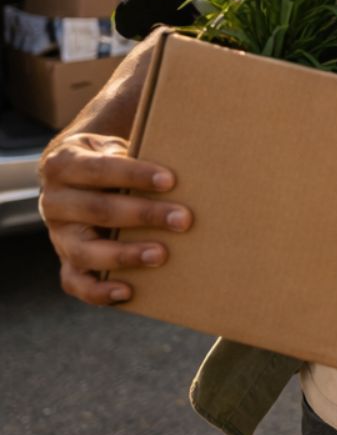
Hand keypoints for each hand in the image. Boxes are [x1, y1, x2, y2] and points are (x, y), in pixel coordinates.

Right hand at [38, 132, 191, 305]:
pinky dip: (97, 292)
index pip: (100, 169)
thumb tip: (179, 146)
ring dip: (124, 255)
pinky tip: (128, 292)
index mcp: (64, 164)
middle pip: (98, 210)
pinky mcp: (65, 260)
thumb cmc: (108, 157)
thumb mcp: (111, 142)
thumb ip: (133, 145)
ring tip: (161, 255)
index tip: (170, 180)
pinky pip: (74, 282)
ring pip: (84, 251)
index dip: (134, 175)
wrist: (75, 175)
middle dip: (144, 215)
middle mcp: (54, 201)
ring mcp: (58, 234)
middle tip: (184, 220)